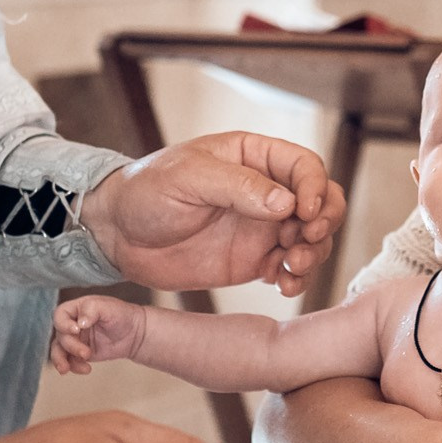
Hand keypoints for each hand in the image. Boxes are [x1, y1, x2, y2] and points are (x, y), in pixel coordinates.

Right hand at [51, 295, 147, 375]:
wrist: (134, 334)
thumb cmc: (121, 315)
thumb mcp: (108, 307)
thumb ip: (91, 310)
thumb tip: (80, 323)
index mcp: (76, 309)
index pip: (59, 315)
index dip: (63, 324)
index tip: (76, 330)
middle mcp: (72, 324)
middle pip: (60, 336)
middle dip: (71, 346)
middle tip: (87, 353)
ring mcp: (75, 340)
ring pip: (59, 350)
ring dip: (61, 360)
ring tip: (67, 369)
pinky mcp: (80, 354)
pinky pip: (70, 362)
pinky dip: (74, 367)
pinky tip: (86, 369)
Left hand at [81, 132, 346, 296]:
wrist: (116, 234)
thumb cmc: (146, 191)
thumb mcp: (188, 178)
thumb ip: (238, 186)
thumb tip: (285, 202)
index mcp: (254, 157)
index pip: (305, 166)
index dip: (315, 188)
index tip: (304, 212)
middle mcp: (266, 191)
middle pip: (321, 201)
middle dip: (324, 222)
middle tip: (305, 241)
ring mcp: (263, 227)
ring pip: (313, 237)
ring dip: (314, 253)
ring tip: (292, 268)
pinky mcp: (254, 260)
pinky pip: (290, 268)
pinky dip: (297, 277)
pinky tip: (283, 285)